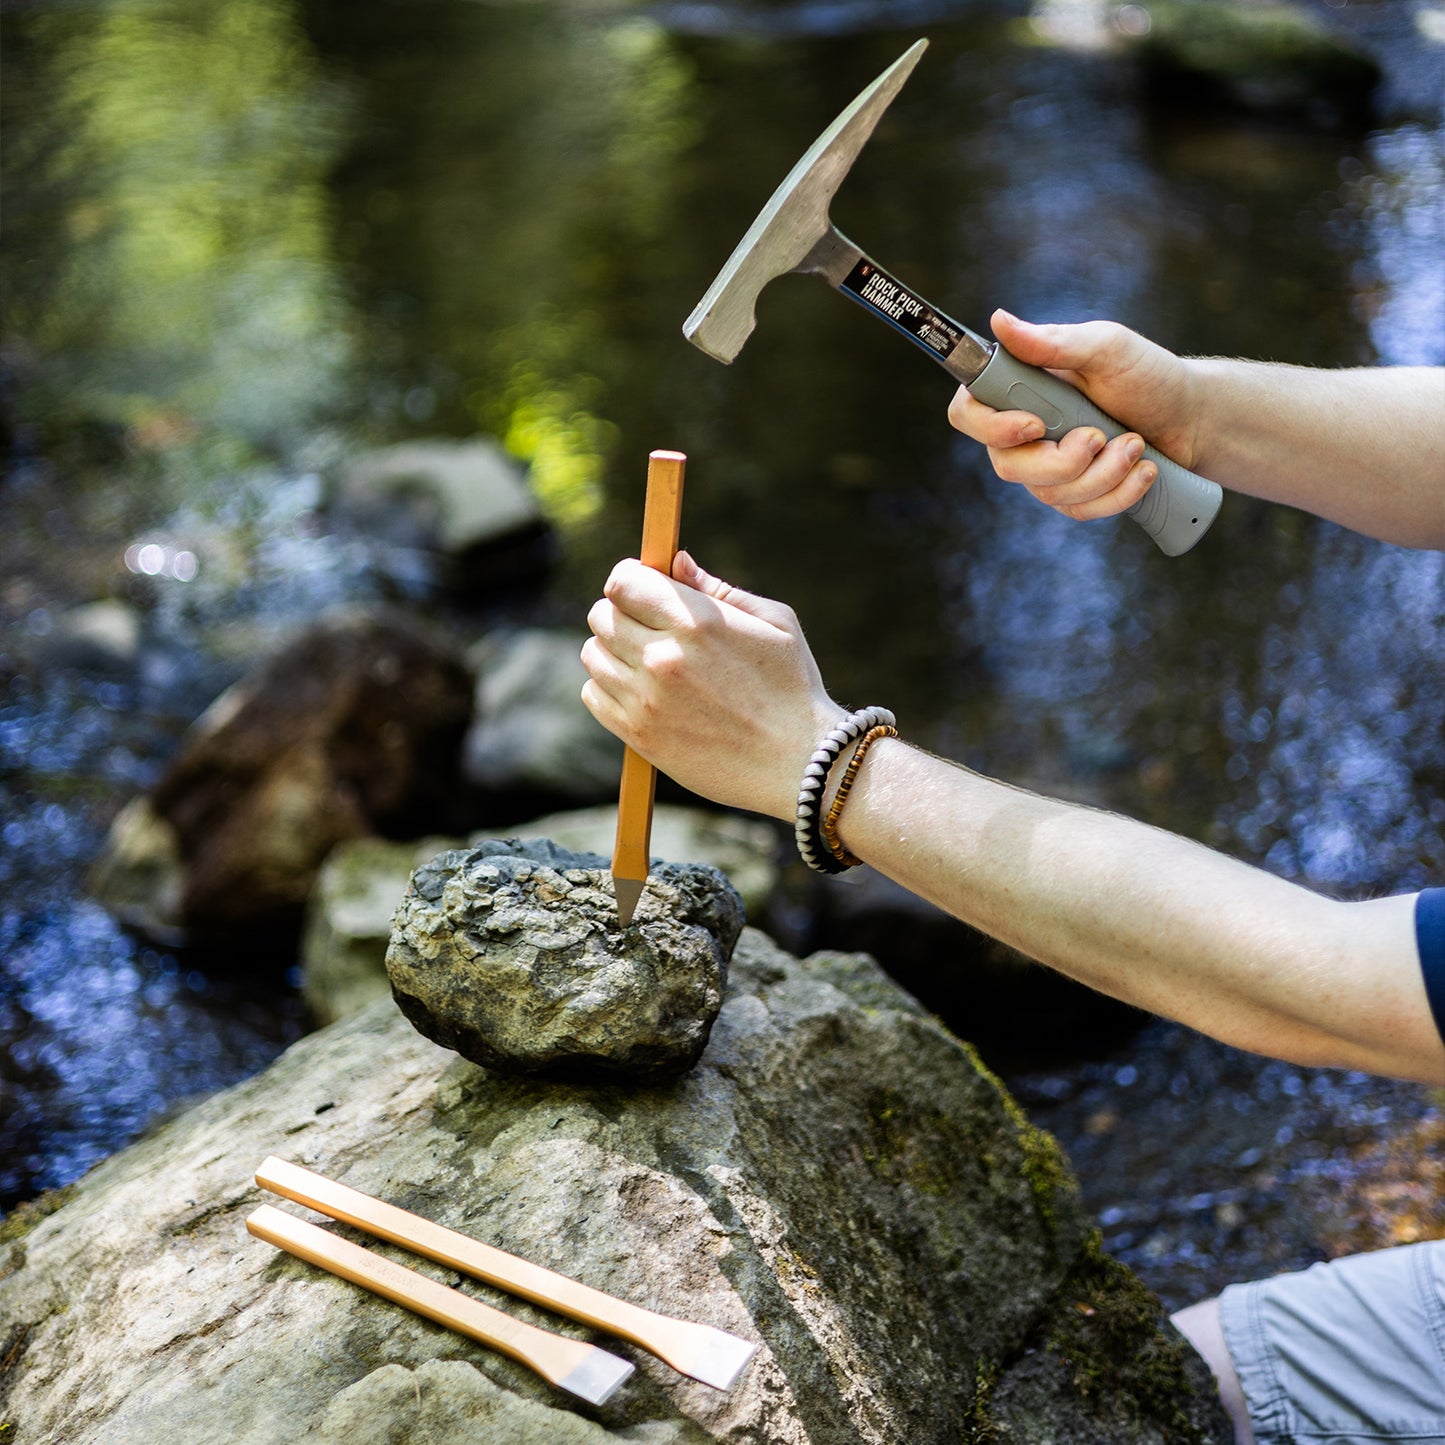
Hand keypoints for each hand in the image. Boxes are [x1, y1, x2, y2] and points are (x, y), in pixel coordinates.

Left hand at [581, 551, 843, 820]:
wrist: (799, 764)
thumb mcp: (775, 623)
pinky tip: (641, 691)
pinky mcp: (638, 734)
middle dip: (620, 612)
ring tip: (646, 660)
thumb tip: (676, 562)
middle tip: (647, 625)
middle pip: (602, 615)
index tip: (641, 586)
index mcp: (697, 621)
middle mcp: (664, 657)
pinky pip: (593, 694)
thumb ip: (719, 589)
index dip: (630, 578)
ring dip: (612, 650)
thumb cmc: (794, 688)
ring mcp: (646, 699)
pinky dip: (608, 687)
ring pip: (593, 654)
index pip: (623, 581)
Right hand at [948, 310, 1199, 520]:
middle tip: (1102, 437)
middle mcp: (1023, 432)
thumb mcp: (1105, 348)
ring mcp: (1045, 468)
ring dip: (1102, 474)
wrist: (1192, 419)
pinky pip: (1077, 511)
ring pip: (1047, 493)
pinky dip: (1117, 494)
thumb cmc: (1148, 375)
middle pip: (1006, 465)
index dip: (990, 427)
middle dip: (1061, 461)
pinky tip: (1143, 471)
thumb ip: (1053, 341)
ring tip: (1136, 445)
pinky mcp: (1072, 495)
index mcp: (1020, 389)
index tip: (1036, 425)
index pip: (968, 412)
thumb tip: (999, 321)